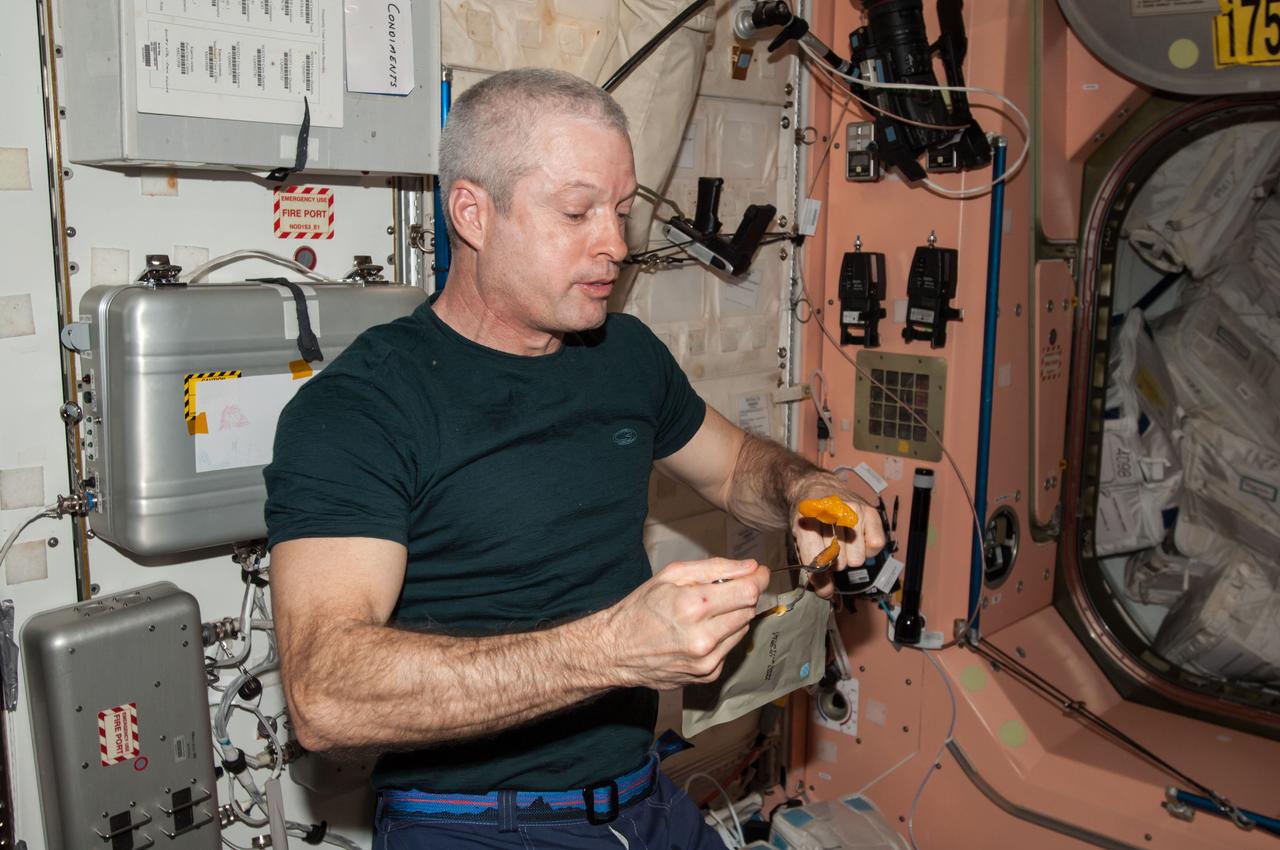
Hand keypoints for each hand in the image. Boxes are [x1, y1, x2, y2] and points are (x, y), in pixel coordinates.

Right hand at [603, 558, 769, 689]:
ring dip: (733, 616)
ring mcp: (707, 660)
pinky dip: (722, 636)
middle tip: (724, 591)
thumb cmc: (641, 608)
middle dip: (742, 596)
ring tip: (706, 612)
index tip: (759, 573)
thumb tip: (751, 568)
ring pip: (743, 629)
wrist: (616, 650)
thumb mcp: (672, 575)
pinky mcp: (707, 675)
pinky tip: (700, 632)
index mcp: (692, 606)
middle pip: (748, 610)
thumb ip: (716, 568)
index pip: (747, 592)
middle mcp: (703, 637)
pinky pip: (730, 648)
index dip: (758, 579)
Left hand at [790, 477, 885, 598]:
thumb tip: (827, 594)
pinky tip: (857, 538)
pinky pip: (876, 545)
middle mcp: (831, 512)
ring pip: (857, 557)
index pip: (816, 560)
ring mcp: (852, 509)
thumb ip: (813, 571)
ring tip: (841, 540)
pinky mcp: (870, 510)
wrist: (816, 489)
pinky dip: (867, 547)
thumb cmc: (809, 521)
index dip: (818, 574)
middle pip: (839, 563)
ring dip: (850, 555)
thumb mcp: (801, 543)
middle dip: (834, 561)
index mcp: (806, 521)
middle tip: (828, 546)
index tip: (819, 575)